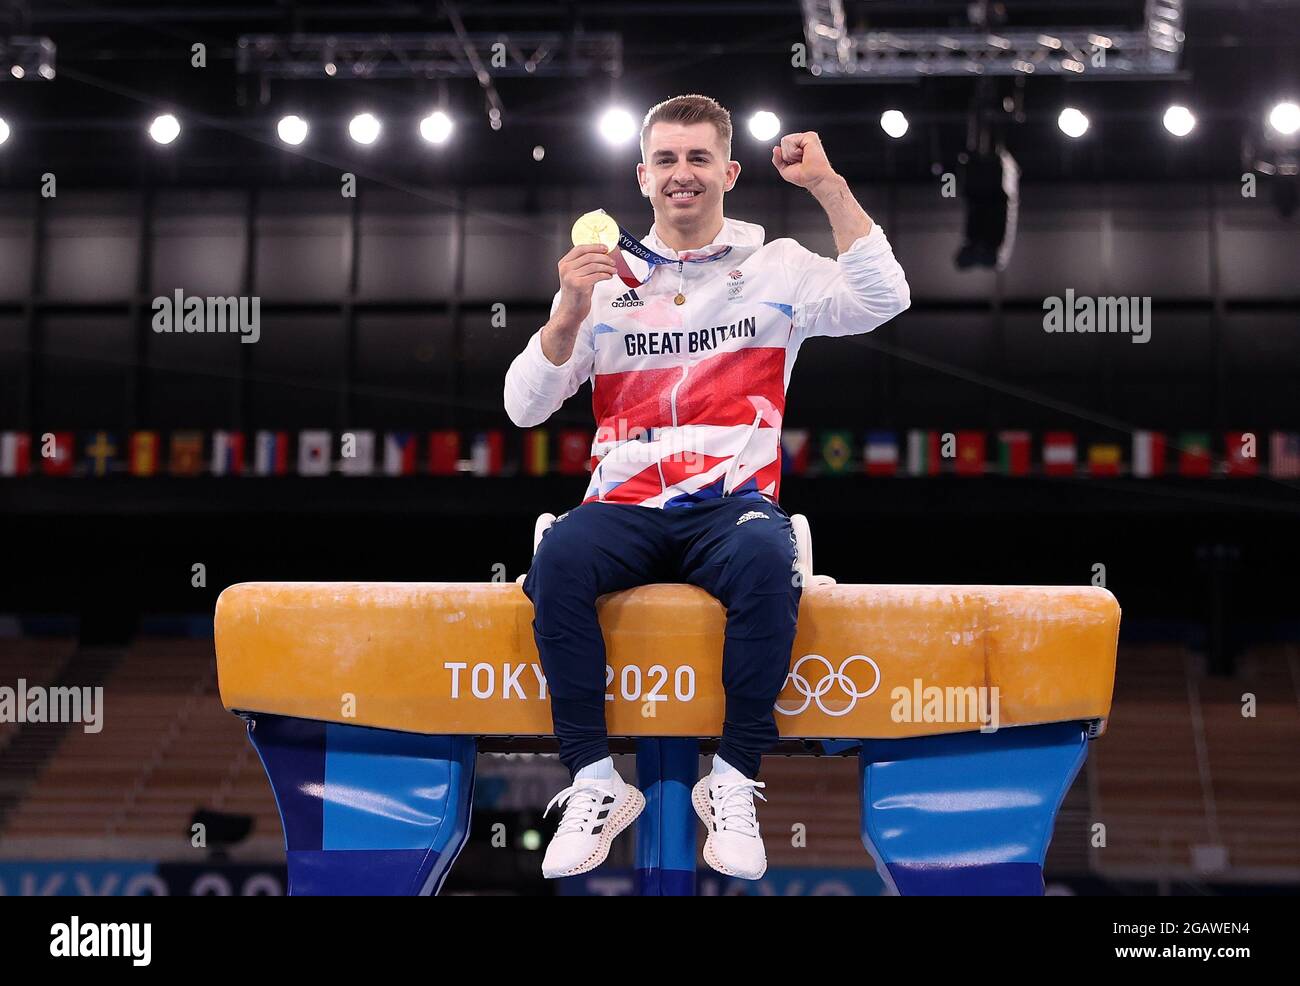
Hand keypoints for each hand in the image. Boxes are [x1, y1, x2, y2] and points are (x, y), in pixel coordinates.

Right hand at [543, 244, 616, 364]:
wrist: (570, 312)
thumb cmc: (576, 294)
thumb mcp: (576, 276)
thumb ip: (584, 265)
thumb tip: (603, 255)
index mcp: (564, 263)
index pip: (580, 248)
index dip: (594, 246)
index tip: (606, 248)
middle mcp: (566, 269)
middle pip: (589, 256)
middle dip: (604, 258)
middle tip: (613, 262)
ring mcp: (571, 277)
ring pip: (594, 266)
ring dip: (607, 267)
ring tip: (613, 270)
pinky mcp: (579, 285)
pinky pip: (597, 276)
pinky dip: (605, 275)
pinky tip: (609, 277)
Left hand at [772, 131, 837, 189]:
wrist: (815, 180)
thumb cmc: (804, 177)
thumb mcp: (785, 169)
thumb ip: (777, 159)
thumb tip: (775, 148)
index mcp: (799, 147)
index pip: (783, 145)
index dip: (785, 157)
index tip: (797, 163)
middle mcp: (803, 141)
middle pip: (783, 142)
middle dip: (787, 156)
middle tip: (800, 161)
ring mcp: (807, 138)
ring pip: (785, 140)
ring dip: (791, 154)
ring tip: (802, 158)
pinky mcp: (810, 136)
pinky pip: (791, 140)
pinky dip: (794, 152)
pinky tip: (804, 155)